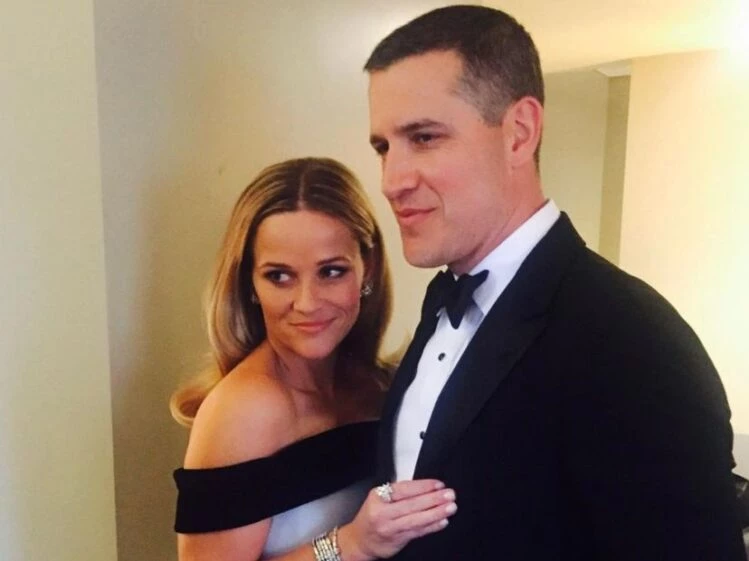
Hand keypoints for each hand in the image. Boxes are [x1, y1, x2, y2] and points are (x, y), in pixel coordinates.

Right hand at [337, 479, 456, 560]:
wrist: (359, 541)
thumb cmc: (372, 517)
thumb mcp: (378, 499)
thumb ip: (399, 494)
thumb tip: (427, 488)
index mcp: (378, 497)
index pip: (404, 489)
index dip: (423, 486)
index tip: (439, 484)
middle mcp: (383, 512)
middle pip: (412, 504)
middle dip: (433, 499)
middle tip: (450, 494)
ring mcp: (389, 528)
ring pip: (416, 519)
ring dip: (436, 513)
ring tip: (450, 507)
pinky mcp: (396, 540)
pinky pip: (417, 532)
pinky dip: (431, 527)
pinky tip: (442, 522)